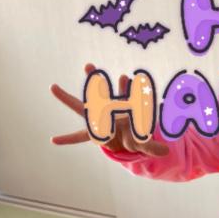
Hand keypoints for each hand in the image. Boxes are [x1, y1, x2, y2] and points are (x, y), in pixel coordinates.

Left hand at [50, 63, 168, 156]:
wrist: (131, 126)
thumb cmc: (129, 139)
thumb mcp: (139, 145)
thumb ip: (151, 148)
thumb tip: (166, 151)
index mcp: (99, 132)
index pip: (81, 137)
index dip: (68, 139)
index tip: (52, 140)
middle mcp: (98, 116)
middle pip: (79, 107)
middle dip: (66, 99)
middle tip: (52, 88)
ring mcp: (107, 106)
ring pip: (96, 93)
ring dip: (93, 80)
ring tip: (88, 66)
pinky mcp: (117, 99)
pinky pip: (117, 92)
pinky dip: (122, 85)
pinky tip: (127, 77)